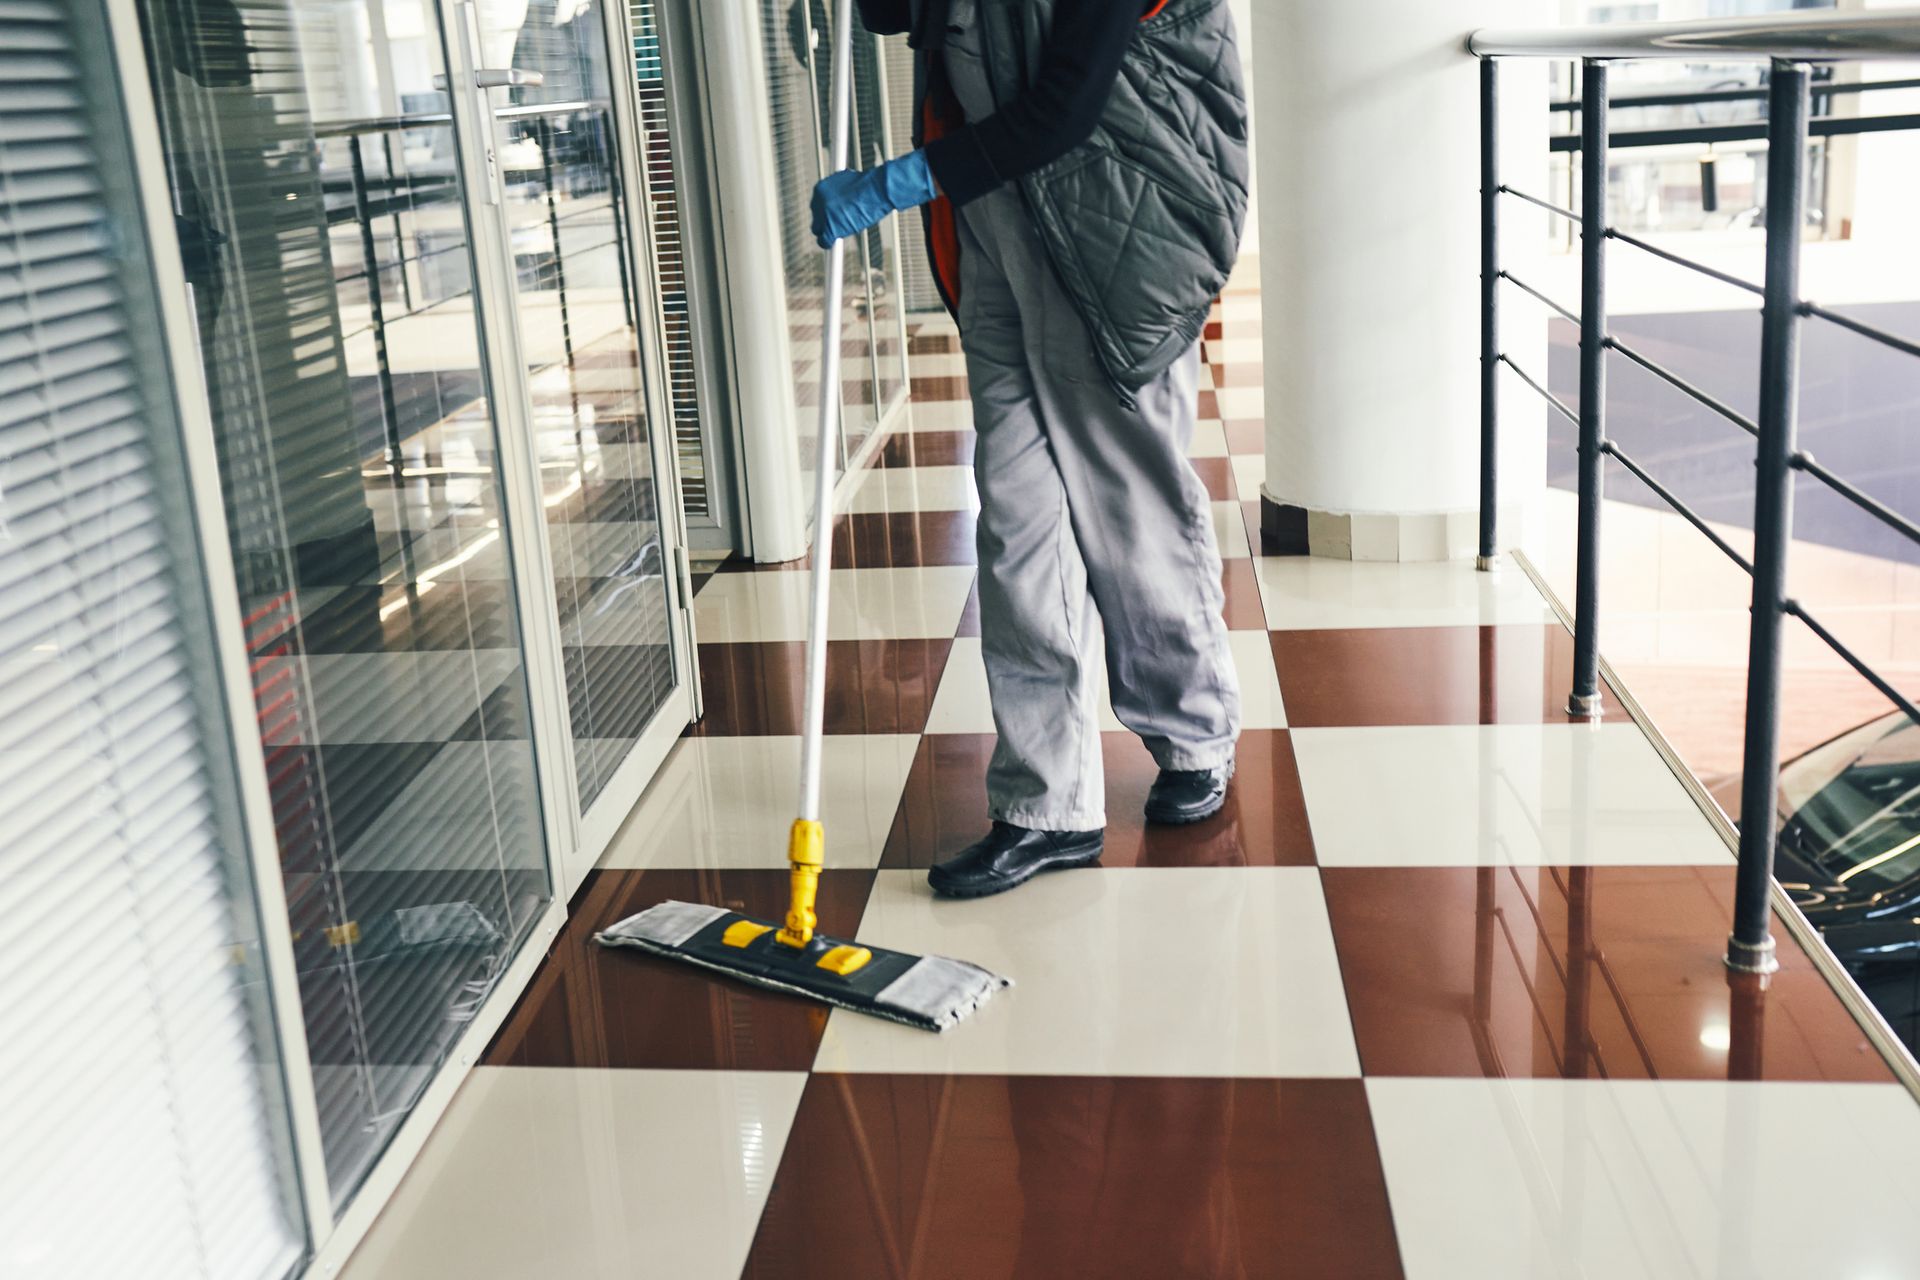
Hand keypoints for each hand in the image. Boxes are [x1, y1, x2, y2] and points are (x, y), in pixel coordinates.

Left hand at [810, 150, 937, 248]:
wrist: (876, 189)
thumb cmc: (869, 185)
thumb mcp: (849, 183)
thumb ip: (840, 193)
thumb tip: (841, 201)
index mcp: (820, 189)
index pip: (818, 206)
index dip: (827, 213)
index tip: (835, 217)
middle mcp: (818, 202)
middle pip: (817, 218)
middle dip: (826, 223)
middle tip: (840, 225)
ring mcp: (823, 216)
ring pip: (819, 230)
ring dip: (828, 232)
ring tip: (842, 233)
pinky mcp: (830, 228)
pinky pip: (823, 241)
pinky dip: (828, 245)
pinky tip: (834, 246)